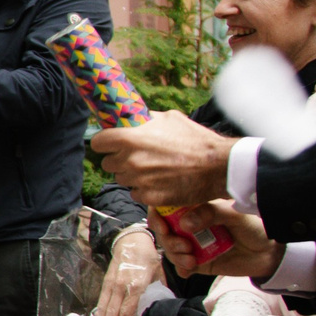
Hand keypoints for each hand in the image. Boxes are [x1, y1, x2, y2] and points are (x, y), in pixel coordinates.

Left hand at [89, 110, 235, 206]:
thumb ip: (145, 119)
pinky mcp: (149, 197)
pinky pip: (136, 193)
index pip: (98, 143)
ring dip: (132, 175)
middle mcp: (130, 160)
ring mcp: (138, 180)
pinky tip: (160, 182)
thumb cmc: (195, 139)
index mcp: (130, 138)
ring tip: (153, 169)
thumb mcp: (169, 118)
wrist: (217, 165)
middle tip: (137, 157)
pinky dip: (144, 189)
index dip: (105, 143)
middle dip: (119, 160)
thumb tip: (131, 118)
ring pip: (122, 179)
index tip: (111, 144)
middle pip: (108, 163)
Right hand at [96, 225, 160, 315]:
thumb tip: (165, 309)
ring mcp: (112, 284)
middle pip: (114, 313)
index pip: (128, 311)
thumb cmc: (149, 258)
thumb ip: (160, 292)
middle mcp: (122, 286)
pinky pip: (102, 301)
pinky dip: (101, 314)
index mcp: (137, 285)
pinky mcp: (106, 282)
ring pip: (106, 309)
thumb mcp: (159, 274)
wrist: (131, 240)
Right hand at [146, 202, 279, 278]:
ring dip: (175, 255)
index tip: (163, 224)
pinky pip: (181, 266)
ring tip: (191, 259)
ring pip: (170, 248)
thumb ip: (212, 213)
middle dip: (168, 239)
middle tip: (183, 245)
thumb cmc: (256, 227)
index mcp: (198, 207)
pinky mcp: (200, 262)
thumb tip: (185, 222)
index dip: (158, 214)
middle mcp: (192, 225)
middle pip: (164, 229)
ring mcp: (195, 244)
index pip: (168, 205)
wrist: (270, 254)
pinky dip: (181, 268)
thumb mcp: (236, 215)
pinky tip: (190, 269)